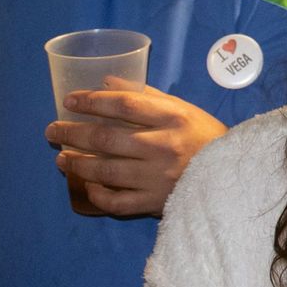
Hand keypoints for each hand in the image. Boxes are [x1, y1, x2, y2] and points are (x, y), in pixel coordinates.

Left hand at [44, 78, 226, 215]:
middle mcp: (163, 146)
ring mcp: (157, 177)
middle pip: (107, 137)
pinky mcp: (155, 203)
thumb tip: (106, 83)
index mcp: (173, 118)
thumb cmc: (204, 138)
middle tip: (52, 130)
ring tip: (62, 158)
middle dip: (73, 132)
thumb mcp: (182, 109)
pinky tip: (87, 184)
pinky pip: (116, 201)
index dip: (92, 101)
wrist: (233, 176)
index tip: (69, 101)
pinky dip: (97, 194)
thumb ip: (146, 95)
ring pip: (105, 170)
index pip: (124, 104)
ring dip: (77, 162)